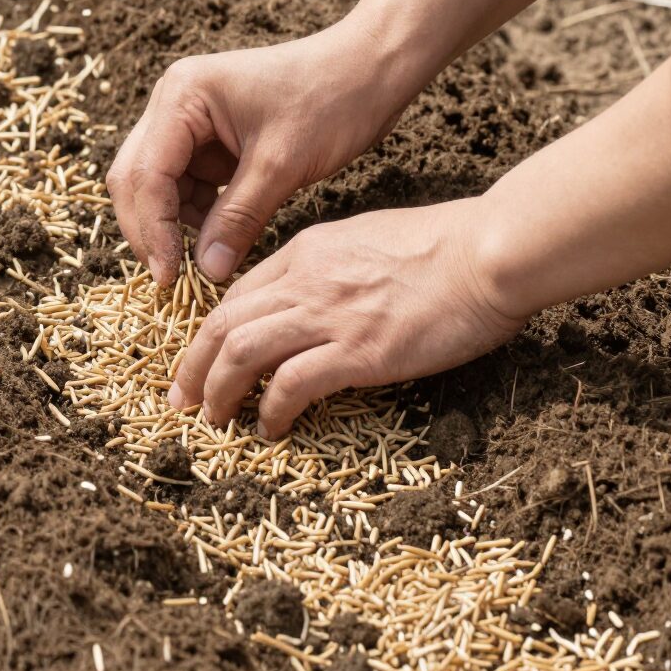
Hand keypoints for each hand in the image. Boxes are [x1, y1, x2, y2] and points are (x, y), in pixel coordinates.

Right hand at [107, 19, 408, 286]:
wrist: (370, 70)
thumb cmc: (331, 100)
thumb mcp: (281, 165)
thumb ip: (238, 218)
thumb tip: (207, 271)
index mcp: (182, 96)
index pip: (146, 174)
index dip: (153, 230)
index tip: (169, 278)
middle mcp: (174, 103)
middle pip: (136, 178)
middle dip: (151, 230)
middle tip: (171, 279)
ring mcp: (189, 120)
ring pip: (158, 186)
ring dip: (173, 226)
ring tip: (203, 263)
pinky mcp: (210, 139)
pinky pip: (188, 186)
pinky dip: (197, 217)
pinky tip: (219, 240)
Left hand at [166, 200, 524, 437]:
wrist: (489, 252)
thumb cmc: (446, 248)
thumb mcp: (370, 240)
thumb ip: (334, 267)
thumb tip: (319, 299)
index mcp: (308, 251)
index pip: (238, 295)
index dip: (211, 333)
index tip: (203, 362)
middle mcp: (306, 280)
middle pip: (222, 324)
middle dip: (193, 366)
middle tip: (182, 402)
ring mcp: (330, 315)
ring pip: (240, 352)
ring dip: (218, 392)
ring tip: (214, 421)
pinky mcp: (358, 350)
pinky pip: (291, 384)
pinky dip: (271, 411)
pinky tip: (272, 429)